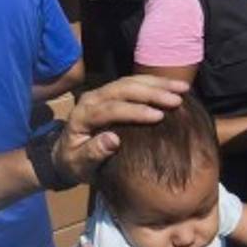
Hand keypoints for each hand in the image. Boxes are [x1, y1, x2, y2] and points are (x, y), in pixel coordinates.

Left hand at [52, 75, 186, 183]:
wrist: (64, 154)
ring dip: (157, 84)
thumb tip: (113, 140)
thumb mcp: (79, 164)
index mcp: (82, 115)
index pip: (111, 109)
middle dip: (152, 93)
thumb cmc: (73, 163)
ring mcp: (101, 93)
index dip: (135, 111)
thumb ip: (92, 153)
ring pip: (130, 81)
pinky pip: (133, 82)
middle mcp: (91, 98)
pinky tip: (172, 87)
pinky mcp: (111, 92)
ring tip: (182, 88)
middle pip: (123, 89)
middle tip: (177, 99)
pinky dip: (154, 83)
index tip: (159, 116)